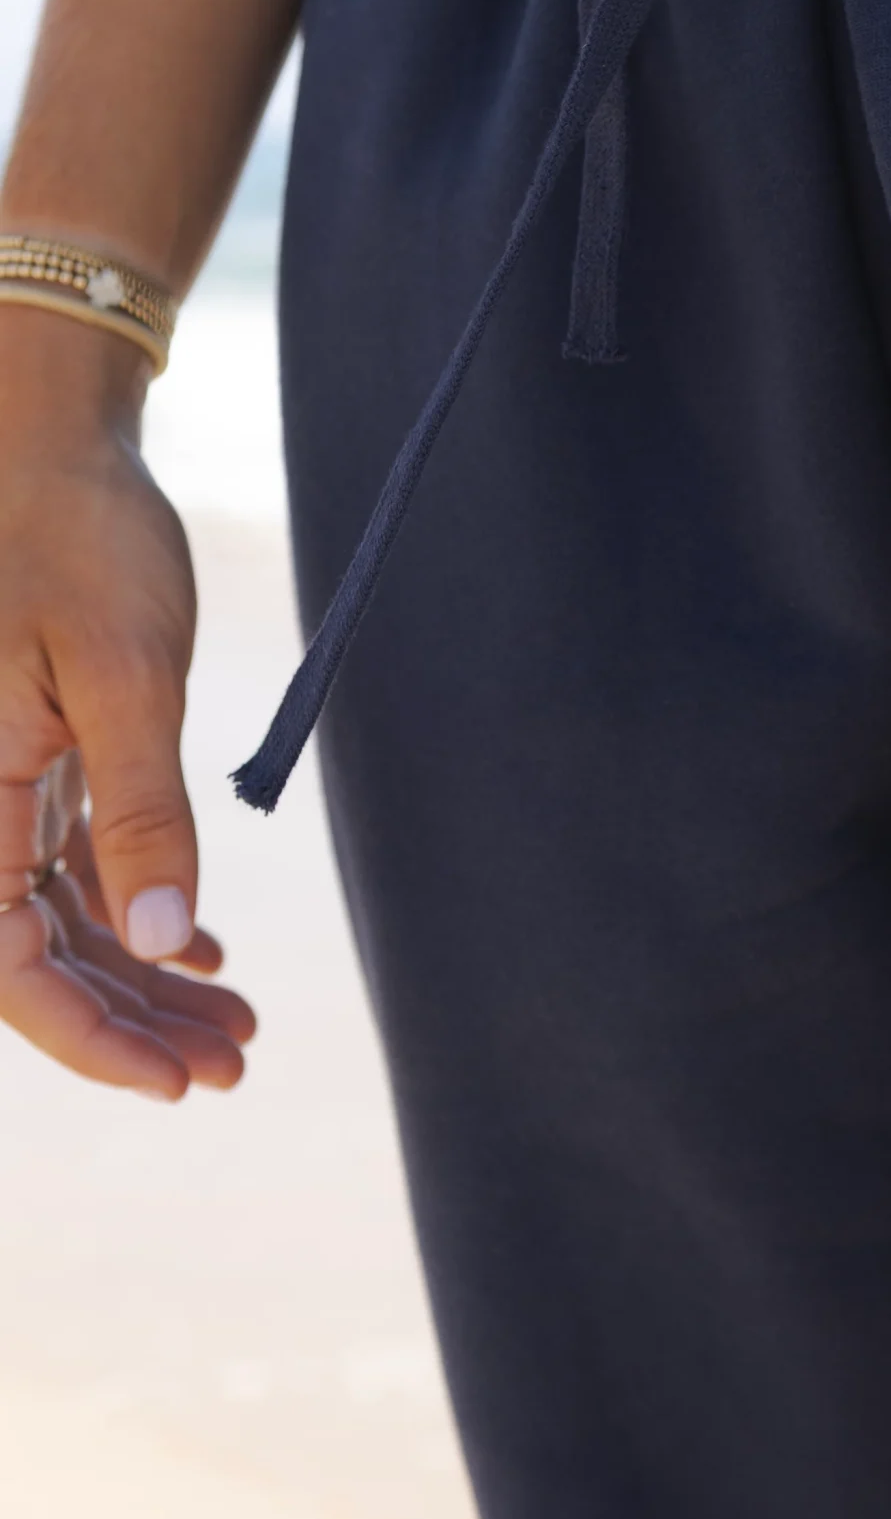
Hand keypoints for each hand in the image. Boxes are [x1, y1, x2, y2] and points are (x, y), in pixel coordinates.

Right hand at [0, 307, 255, 1099]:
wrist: (44, 435)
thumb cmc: (75, 532)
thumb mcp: (124, 671)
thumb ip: (140, 813)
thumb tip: (159, 941)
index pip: (2, 968)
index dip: (88, 1039)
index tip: (182, 1083)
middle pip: (29, 958)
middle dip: (129, 1023)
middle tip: (235, 1064)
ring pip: (52, 920)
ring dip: (139, 975)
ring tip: (238, 1024)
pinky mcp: (22, 760)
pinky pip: (61, 868)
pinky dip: (130, 911)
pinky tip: (200, 949)